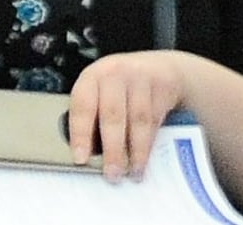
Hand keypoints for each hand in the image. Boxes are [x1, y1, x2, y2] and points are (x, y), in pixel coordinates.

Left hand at [66, 52, 194, 182]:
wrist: (159, 68)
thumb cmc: (121, 88)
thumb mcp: (102, 93)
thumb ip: (93, 118)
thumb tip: (87, 158)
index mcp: (92, 78)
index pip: (82, 105)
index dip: (80, 134)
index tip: (80, 159)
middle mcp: (115, 73)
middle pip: (112, 114)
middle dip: (112, 149)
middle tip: (112, 174)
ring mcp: (140, 77)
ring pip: (137, 119)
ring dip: (135, 151)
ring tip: (132, 173)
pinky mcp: (162, 86)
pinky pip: (155, 120)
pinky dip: (149, 144)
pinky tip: (145, 160)